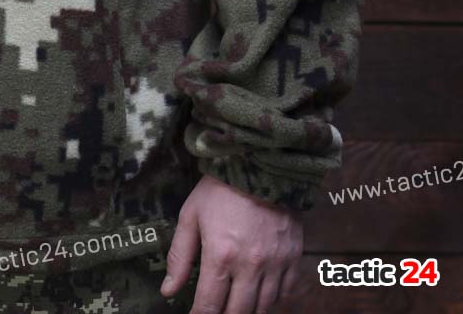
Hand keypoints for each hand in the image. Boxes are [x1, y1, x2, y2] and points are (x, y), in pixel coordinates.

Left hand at [160, 174, 301, 312]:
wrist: (259, 164)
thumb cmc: (219, 189)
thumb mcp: (191, 216)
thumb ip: (180, 256)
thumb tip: (168, 291)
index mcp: (221, 255)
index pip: (209, 305)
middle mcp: (251, 266)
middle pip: (238, 313)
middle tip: (215, 311)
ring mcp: (276, 264)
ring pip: (264, 308)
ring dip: (248, 310)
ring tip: (235, 304)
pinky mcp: (294, 257)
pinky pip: (286, 293)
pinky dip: (272, 299)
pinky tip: (259, 292)